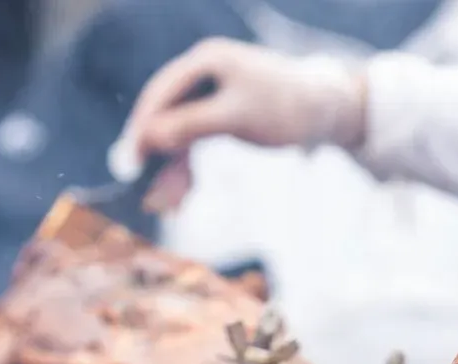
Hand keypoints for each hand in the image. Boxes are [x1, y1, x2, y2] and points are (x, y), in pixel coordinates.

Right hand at [110, 38, 367, 211]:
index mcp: (206, 62)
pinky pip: (194, 143)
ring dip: (173, 171)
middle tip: (147, 196)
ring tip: (168, 207)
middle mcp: (204, 74)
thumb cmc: (286, 108)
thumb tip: (150, 136)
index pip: (161, 94)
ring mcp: (211, 95)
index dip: (142, 128)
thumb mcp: (236, 117)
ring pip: (179, 135)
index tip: (130, 164)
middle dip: (157, 159)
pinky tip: (182, 196)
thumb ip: (192, 124)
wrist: (327, 111)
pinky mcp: (220, 115)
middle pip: (166, 117)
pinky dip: (188, 168)